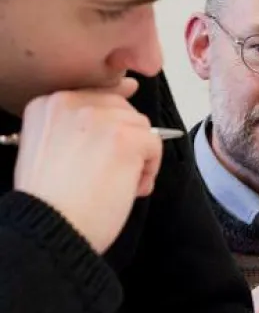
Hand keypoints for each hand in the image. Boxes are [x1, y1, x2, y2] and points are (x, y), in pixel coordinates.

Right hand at [15, 78, 162, 253]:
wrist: (54, 226)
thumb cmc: (53, 200)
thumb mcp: (52, 148)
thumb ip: (80, 122)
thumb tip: (130, 87)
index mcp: (49, 104)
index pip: (97, 98)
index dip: (111, 127)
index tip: (112, 149)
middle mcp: (72, 102)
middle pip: (122, 110)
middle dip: (126, 142)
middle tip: (112, 175)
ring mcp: (100, 118)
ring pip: (141, 127)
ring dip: (139, 158)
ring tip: (120, 186)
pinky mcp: (125, 138)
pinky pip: (155, 144)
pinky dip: (149, 170)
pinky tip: (130, 189)